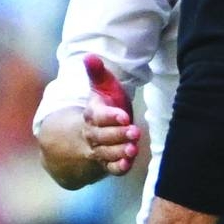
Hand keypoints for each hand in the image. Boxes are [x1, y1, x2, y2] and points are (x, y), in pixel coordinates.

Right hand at [82, 54, 139, 175]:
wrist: (93, 130)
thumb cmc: (104, 104)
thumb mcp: (101, 87)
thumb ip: (97, 73)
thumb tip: (89, 55)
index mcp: (91, 114)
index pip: (97, 117)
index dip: (110, 117)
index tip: (124, 116)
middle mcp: (92, 134)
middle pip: (101, 136)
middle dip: (118, 134)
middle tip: (134, 131)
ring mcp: (99, 149)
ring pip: (105, 152)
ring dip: (118, 152)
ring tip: (132, 149)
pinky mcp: (107, 161)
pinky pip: (109, 167)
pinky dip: (117, 168)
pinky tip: (127, 165)